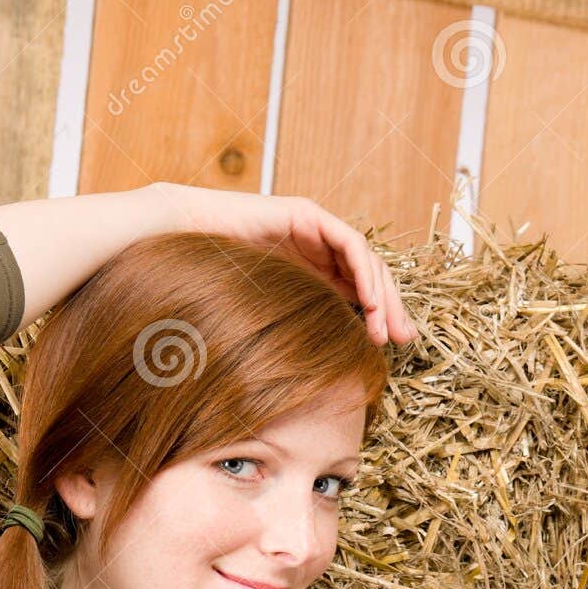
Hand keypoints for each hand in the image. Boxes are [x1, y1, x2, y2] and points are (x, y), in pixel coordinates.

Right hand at [149, 183, 417, 346]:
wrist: (182, 241)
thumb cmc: (213, 283)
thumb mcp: (268, 317)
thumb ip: (298, 332)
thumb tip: (320, 374)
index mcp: (314, 272)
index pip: (360, 291)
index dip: (380, 317)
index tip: (393, 347)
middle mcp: (319, 249)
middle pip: (371, 275)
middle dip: (391, 307)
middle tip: (405, 339)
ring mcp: (315, 229)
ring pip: (367, 259)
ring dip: (381, 293)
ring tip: (385, 326)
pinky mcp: (307, 214)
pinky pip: (349, 242)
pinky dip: (363, 270)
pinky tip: (368, 301)